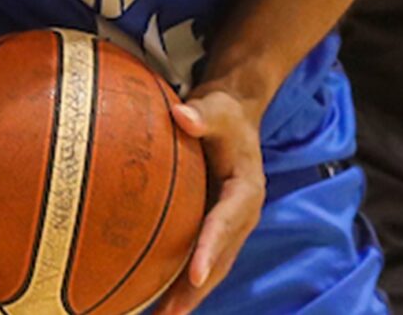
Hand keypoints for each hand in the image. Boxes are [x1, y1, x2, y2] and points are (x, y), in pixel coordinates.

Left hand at [160, 86, 265, 314]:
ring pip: (213, 267)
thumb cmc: (224, 113)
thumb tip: (181, 115)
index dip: (210, 250)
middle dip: (197, 289)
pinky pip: (200, 259)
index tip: (193, 276)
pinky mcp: (216, 230)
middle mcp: (241, 215)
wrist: (236, 117)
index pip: (225, 223)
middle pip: (221, 259)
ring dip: (189, 295)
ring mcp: (230, 227)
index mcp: (246, 190)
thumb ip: (202, 113)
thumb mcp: (217, 108)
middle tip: (171, 314)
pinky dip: (182, 282)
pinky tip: (157, 299)